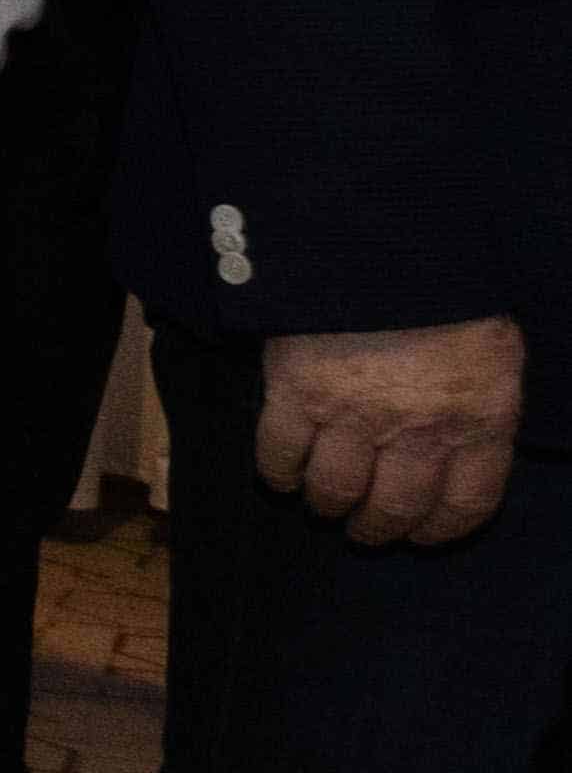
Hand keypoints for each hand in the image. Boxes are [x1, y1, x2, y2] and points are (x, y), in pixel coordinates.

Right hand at [256, 318, 527, 547]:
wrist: (385, 238)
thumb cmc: (448, 291)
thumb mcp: (494, 352)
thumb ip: (479, 408)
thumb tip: (460, 455)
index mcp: (479, 418)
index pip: (465, 506)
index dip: (439, 530)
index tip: (423, 534)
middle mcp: (419, 429)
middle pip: (394, 509)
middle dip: (378, 528)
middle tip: (365, 527)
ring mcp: (353, 415)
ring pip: (334, 491)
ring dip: (327, 505)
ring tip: (323, 502)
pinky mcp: (296, 394)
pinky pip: (279, 455)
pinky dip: (278, 473)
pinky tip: (283, 474)